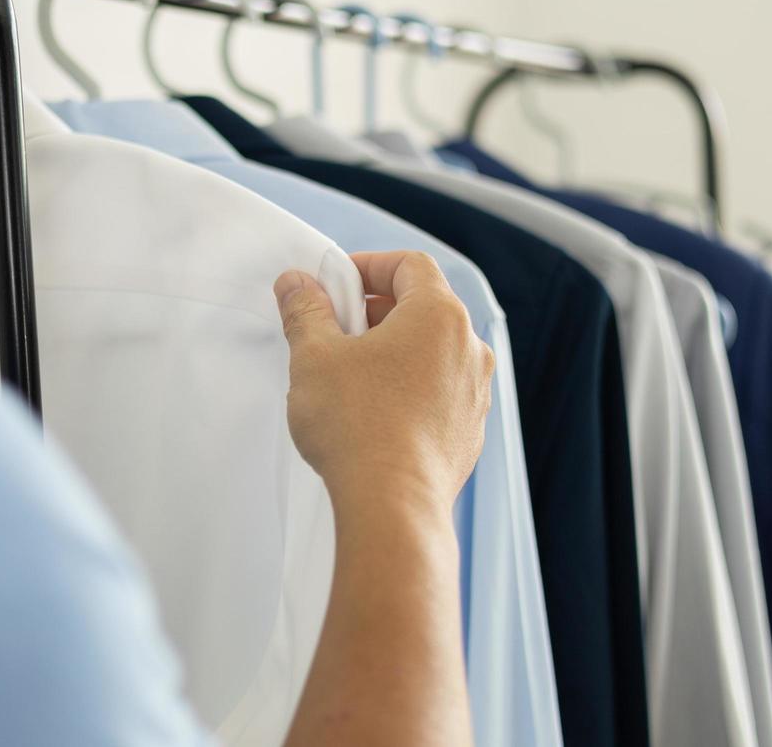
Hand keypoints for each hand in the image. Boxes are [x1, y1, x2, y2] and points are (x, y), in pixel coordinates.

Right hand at [273, 251, 493, 511]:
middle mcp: (469, 349)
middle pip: (424, 308)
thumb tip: (297, 283)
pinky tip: (374, 414)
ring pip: (433, 353)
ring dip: (395, 352)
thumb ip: (306, 310)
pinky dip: (410, 390)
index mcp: (439, 316)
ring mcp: (475, 394)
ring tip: (351, 375)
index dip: (369, 266)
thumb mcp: (315, 356)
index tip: (335, 284)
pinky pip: (440, 394)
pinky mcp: (469, 433)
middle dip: (377, 311)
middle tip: (334, 330)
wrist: (393, 505)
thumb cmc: (356, 423)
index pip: (410, 265)